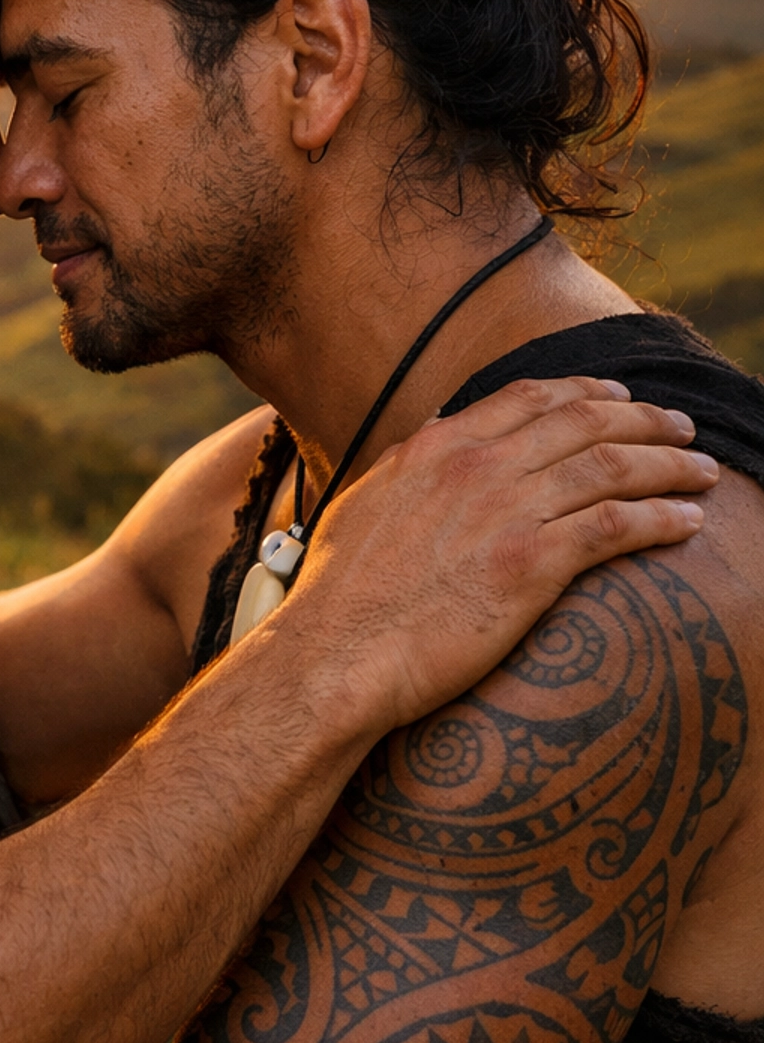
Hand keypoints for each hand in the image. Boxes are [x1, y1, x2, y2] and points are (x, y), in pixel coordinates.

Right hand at [263, 376, 714, 732]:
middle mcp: (478, 465)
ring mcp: (507, 510)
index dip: (586, 392)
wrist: (339, 651)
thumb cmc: (342, 593)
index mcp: (438, 446)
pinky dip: (660, 517)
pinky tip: (688, 522)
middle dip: (644, 420)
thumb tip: (431, 432)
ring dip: (668, 465)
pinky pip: (615, 526)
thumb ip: (409, 465)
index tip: (620, 397)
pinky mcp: (531, 564)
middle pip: (585, 422)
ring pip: (611, 467)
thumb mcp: (367, 503)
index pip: (530, 397)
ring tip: (703, 471)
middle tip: (681, 428)